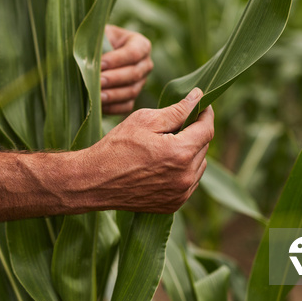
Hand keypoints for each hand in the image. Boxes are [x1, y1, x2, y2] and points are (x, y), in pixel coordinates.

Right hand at [80, 87, 213, 213]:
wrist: (94, 182)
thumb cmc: (116, 146)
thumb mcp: (144, 120)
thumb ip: (176, 110)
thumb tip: (198, 97)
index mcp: (180, 152)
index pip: (207, 129)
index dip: (205, 114)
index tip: (201, 105)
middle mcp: (185, 176)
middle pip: (204, 147)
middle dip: (194, 132)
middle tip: (176, 125)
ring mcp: (180, 193)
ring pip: (199, 165)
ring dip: (191, 153)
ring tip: (166, 146)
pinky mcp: (174, 204)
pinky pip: (190, 182)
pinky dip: (184, 171)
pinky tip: (163, 164)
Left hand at [100, 25, 153, 114]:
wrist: (96, 54)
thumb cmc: (97, 41)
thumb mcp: (100, 36)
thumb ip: (98, 43)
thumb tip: (90, 58)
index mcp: (141, 45)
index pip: (134, 53)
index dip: (117, 59)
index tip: (99, 64)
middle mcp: (145, 65)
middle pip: (134, 74)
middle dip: (114, 79)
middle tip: (97, 81)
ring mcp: (140, 83)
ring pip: (131, 92)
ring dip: (113, 95)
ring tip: (96, 96)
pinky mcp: (131, 98)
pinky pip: (126, 106)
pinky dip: (112, 108)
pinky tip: (98, 106)